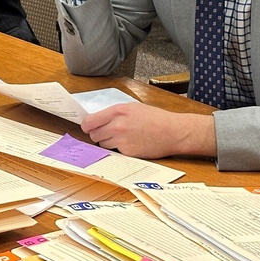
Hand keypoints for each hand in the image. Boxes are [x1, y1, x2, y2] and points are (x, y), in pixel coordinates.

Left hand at [81, 102, 215, 159]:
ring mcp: (122, 141)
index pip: (89, 121)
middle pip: (93, 134)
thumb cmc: (154, 118)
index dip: (87, 125)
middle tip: (106, 132)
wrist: (172, 132)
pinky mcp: (128, 153)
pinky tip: (129, 144)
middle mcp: (117, 126)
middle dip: (97, 134)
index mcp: (117, 111)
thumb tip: (98, 119)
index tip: (88, 127)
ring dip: (107, 142)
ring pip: (102, 144)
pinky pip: (115, 152)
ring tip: (120, 137)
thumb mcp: (132, 107)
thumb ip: (114, 113)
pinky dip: (118, 149)